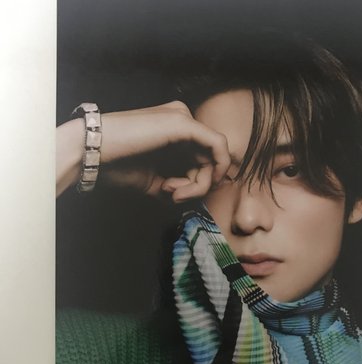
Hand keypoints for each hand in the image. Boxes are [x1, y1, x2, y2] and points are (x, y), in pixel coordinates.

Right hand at [56, 101, 230, 200]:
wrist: (94, 152)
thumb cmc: (118, 166)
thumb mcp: (155, 181)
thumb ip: (179, 185)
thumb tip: (197, 196)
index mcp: (175, 130)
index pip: (202, 159)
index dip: (199, 183)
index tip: (179, 197)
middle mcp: (182, 119)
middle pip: (209, 159)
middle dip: (198, 186)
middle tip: (174, 197)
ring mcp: (183, 118)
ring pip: (214, 157)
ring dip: (198, 184)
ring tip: (171, 190)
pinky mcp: (184, 123)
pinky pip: (218, 146)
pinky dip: (214, 169)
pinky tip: (193, 185)